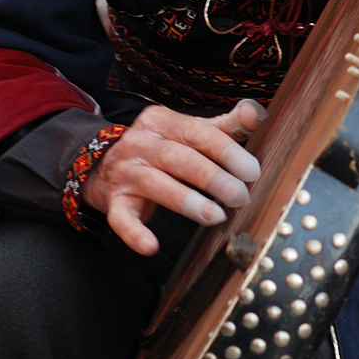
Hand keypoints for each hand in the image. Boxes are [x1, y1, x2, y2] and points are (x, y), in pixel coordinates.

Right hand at [83, 99, 265, 254]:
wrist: (104, 165)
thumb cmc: (160, 149)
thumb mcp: (188, 132)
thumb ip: (224, 126)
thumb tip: (254, 112)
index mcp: (162, 122)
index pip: (197, 133)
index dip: (226, 151)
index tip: (251, 171)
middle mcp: (141, 144)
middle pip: (177, 158)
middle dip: (211, 177)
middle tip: (239, 196)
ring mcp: (125, 173)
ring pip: (155, 185)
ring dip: (186, 201)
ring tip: (215, 217)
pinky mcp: (115, 202)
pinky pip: (122, 218)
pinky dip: (134, 233)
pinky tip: (151, 246)